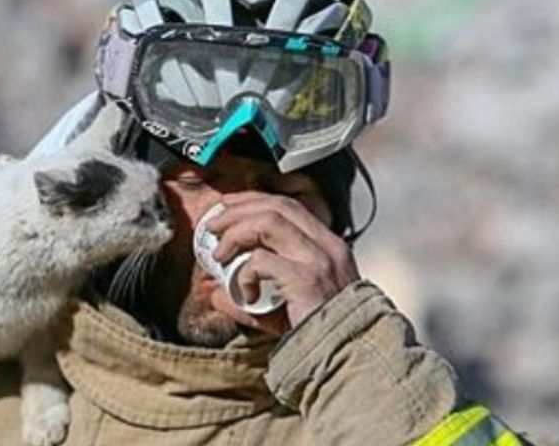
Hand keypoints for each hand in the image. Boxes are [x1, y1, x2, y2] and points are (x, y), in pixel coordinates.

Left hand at [206, 191, 359, 334]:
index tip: (229, 207)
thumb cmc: (318, 335)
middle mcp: (327, 246)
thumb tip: (212, 291)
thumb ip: (247, 298)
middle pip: (276, 206)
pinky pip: (262, 260)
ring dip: (236, 232)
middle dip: (238, 210)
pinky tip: (245, 294)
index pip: (289, 206)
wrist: (346, 357)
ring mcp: (319, 261)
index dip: (254, 201)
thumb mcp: (282, 309)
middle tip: (213, 226)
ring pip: (267, 222)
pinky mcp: (306, 279)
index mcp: (328, 246)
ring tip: (220, 254)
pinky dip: (245, 273)